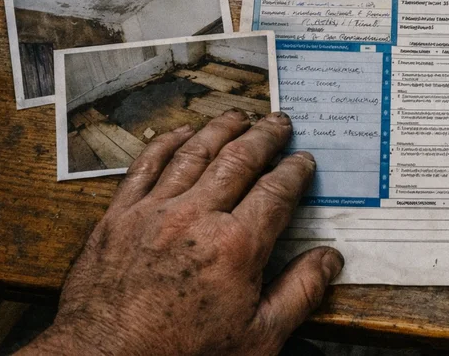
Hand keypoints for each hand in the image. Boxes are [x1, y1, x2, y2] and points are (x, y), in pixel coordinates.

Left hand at [21, 110, 342, 355]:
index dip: (295, 170)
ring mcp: (153, 213)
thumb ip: (300, 293)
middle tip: (278, 122)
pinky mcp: (118, 218)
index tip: (304, 160)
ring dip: (220, 129)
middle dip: (264, 136)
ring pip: (194, 153)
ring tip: (238, 116)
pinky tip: (180, 133)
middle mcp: (196, 218)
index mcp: (236, 246)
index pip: (276, 190)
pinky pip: (145, 166)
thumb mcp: (258, 337)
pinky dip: (165, 143)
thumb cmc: (183, 355)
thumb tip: (329, 259)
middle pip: (239, 159)